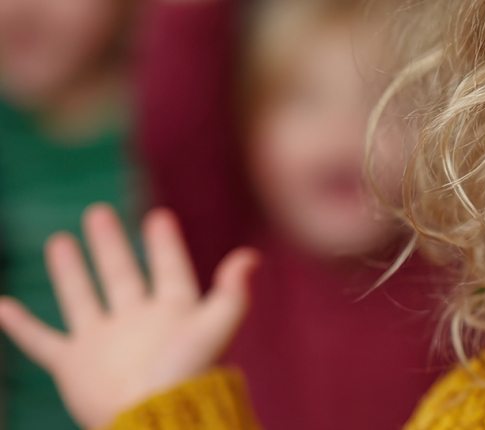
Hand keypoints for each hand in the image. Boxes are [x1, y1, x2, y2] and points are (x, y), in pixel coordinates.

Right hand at [0, 204, 257, 427]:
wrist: (153, 418)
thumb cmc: (185, 375)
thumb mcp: (214, 327)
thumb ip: (233, 293)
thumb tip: (251, 256)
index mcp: (171, 312)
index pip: (169, 269)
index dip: (164, 245)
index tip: (159, 216)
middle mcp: (135, 323)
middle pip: (120, 275)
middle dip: (111, 245)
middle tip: (98, 211)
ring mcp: (102, 343)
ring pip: (81, 298)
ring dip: (70, 271)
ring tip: (60, 240)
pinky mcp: (74, 365)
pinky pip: (41, 341)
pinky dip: (19, 325)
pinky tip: (2, 306)